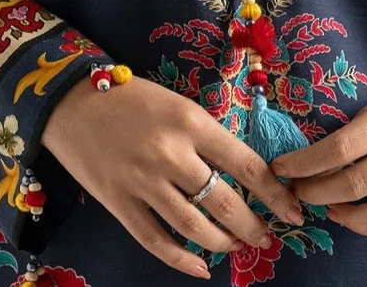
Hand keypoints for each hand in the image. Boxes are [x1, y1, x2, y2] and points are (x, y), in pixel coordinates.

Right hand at [41, 74, 306, 278]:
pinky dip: (182, 260)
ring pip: (195, 228)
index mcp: (191, 122)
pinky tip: (200, 267)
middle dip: (255, 227)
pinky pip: (156, 241)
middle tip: (268, 237)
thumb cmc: (132, 98)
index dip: (276, 194)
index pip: (247, 165)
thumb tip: (244, 174)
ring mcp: (143, 182)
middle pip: (226, 204)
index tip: (294, 209)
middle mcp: (171, 154)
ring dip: (224, 243)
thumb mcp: (178, 105)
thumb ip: (206, 137)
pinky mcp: (119, 204)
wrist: (72, 102)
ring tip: (238, 246)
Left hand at [268, 81, 366, 245]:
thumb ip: (362, 130)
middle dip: (319, 193)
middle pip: (358, 182)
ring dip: (349, 218)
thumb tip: (319, 161)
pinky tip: (364, 225)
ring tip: (332, 211)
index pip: (341, 146)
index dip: (306, 163)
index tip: (283, 169)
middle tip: (300, 194)